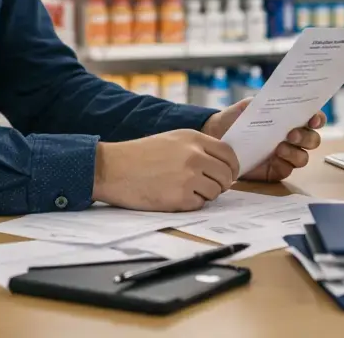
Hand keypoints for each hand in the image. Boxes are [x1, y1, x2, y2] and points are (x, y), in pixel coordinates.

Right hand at [92, 129, 239, 211]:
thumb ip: (197, 148)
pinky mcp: (180, 197)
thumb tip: (221, 165)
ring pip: (215, 192)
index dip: (232, 168)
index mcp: (193, 138)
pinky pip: (199, 204)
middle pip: (226, 175)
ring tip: (184, 190)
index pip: (229, 154)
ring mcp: (188, 176)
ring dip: (205, 195)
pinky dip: (190, 204)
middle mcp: (194, 155)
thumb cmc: (140, 155)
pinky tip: (173, 196)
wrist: (112, 168)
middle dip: (221, 184)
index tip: (228, 175)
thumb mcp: (172, 140)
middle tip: (209, 187)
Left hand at [201, 98, 324, 182]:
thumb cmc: (238, 117)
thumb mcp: (252, 105)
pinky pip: (288, 170)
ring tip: (279, 148)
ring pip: (303, 158)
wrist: (217, 135)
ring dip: (295, 153)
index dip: (318, 119)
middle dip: (306, 138)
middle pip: (313, 140)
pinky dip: (284, 164)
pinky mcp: (275, 170)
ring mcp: (286, 156)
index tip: (313, 119)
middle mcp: (294, 139)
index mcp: (292, 120)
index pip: (314, 119)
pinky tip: (274, 159)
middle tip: (291, 134)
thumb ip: (269, 102)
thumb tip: (284, 97)